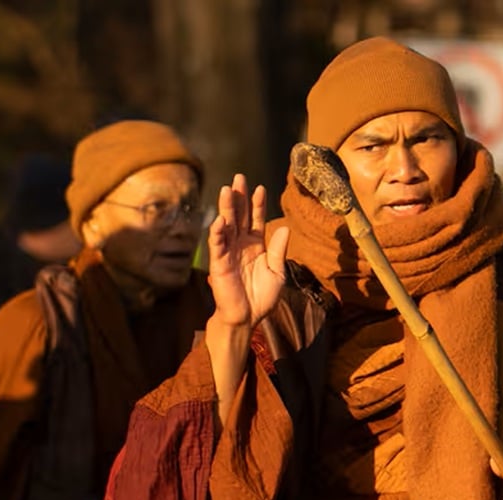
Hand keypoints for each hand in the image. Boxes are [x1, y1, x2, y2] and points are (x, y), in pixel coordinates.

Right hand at [206, 174, 288, 329]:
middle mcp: (240, 245)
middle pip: (239, 216)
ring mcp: (228, 252)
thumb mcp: (277, 272)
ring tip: (226, 190)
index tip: (260, 188)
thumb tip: (285, 227)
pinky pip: (217, 245)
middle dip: (239, 197)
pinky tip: (219, 220)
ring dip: (226, 208)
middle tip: (238, 177)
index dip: (257, 204)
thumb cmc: (261, 297)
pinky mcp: (219, 264)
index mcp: (255, 245)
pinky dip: (217, 233)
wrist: (247, 318)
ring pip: (227, 226)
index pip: (255, 219)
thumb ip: (279, 250)